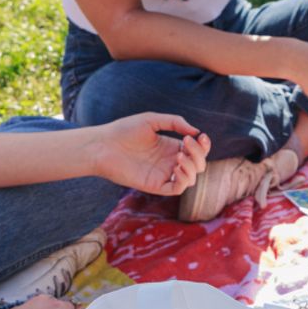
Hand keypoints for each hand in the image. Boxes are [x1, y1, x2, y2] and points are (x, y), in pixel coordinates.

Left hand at [93, 113, 210, 194]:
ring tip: (179, 155)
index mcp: (172, 147)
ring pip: (192, 177)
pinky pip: (178, 188)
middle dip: (199, 153)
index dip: (204, 145)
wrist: (103, 145)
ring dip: (192, 165)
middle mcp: (170, 161)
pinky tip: (175, 165)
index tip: (200, 135)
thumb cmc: (124, 130)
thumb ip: (176, 122)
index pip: (197, 150)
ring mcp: (163, 174)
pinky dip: (184, 178)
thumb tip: (196, 132)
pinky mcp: (155, 185)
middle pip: (198, 164)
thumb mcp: (153, 120)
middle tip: (186, 142)